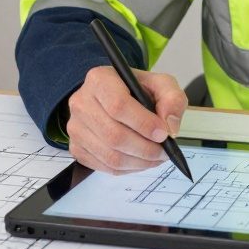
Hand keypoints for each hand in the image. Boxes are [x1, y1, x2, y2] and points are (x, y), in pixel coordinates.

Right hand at [65, 66, 186, 174]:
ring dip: (139, 162)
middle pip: (114, 135)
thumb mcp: (161, 84)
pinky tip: (141, 160)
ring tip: (157, 157)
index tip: (163, 133)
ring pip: (110, 155)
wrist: (116, 97)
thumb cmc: (137, 90)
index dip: (143, 123)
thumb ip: (172, 99)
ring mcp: (75, 127)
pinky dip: (128, 169)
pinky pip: (104, 167)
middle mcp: (81, 102)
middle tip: (165, 151)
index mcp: (100, 79)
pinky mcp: (76, 147)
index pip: (118, 105)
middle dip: (145, 148)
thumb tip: (170, 127)